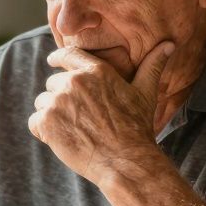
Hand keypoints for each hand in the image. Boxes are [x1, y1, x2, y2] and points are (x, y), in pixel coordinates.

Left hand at [28, 42, 173, 183]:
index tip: (52, 62)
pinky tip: (63, 140)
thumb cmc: (136, 127)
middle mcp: (73, 82)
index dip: (58, 58)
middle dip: (61, 98)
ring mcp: (57, 102)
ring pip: (43, 103)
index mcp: (95, 71)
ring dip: (52, 115)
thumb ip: (153, 66)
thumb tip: (170, 44)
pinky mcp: (46, 122)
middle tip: (78, 118)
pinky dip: (43, 132)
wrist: (124, 161)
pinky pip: (35, 122)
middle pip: (53, 83)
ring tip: (73, 130)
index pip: (67, 55)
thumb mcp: (146, 93)